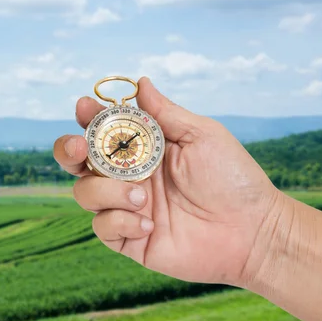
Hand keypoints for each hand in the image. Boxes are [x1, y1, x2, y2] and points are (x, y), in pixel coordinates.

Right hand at [53, 77, 279, 286]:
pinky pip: (102, 227)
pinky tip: (150, 224)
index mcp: (143, 150)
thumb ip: (165, 113)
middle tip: (80, 149)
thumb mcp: (201, 136)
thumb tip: (140, 81)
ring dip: (107, 191)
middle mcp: (129, 177)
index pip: (103, 131)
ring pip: (85, 192)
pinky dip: (120, 221)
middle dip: (69, 150)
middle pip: (79, 162)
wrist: (252, 232)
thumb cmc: (233, 178)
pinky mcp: (130, 239)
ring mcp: (127, 208)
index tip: (85, 107)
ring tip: (142, 197)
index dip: (87, 118)